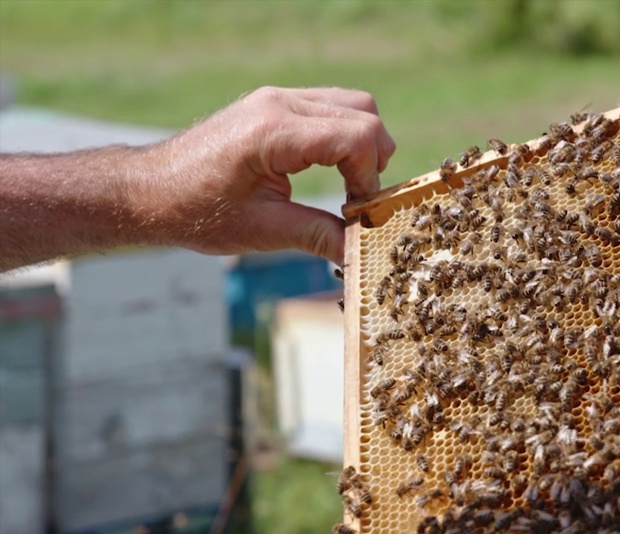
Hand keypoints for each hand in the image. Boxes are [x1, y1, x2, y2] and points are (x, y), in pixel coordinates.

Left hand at [139, 86, 395, 263]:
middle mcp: (279, 103)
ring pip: (353, 105)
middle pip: (364, 114)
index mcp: (274, 132)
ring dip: (362, 145)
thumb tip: (360, 252)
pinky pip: (331, 107)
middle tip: (356, 199)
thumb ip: (318, 235)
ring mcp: (277, 98)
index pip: (356, 137)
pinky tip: (330, 170)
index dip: (369, 177)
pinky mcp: (275, 103)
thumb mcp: (262, 230)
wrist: (149, 190)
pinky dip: (344, 136)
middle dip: (373, 159)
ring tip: (347, 185)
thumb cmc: (197, 210)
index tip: (359, 211)